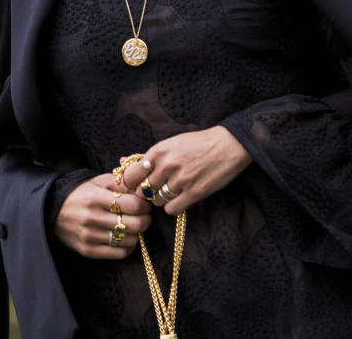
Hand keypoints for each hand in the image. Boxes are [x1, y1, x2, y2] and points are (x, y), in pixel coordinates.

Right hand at [53, 172, 151, 258]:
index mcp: (96, 198)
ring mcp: (89, 236)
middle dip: (146, 220)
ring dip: (137, 234)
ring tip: (133, 226)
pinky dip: (128, 246)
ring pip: (130, 240)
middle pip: (135, 225)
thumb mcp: (99, 182)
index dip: (145, 205)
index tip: (145, 204)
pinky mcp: (88, 250)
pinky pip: (120, 254)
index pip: (134, 205)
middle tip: (144, 216)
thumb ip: (122, 183)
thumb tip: (143, 191)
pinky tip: (125, 237)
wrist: (53, 210)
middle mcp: (92, 218)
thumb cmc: (81, 193)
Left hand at [119, 126, 252, 215]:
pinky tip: (180, 198)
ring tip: (172, 190)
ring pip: (156, 201)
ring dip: (161, 199)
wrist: (228, 144)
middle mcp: (166, 165)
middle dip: (147, 192)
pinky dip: (173, 206)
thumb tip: (122, 161)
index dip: (132, 184)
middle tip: (156, 189)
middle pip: (143, 191)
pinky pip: (171, 209)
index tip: (137, 185)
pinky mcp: (193, 192)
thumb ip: (148, 155)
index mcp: (158, 151)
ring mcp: (180, 180)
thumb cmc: (198, 143)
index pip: (131, 176)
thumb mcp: (171, 143)